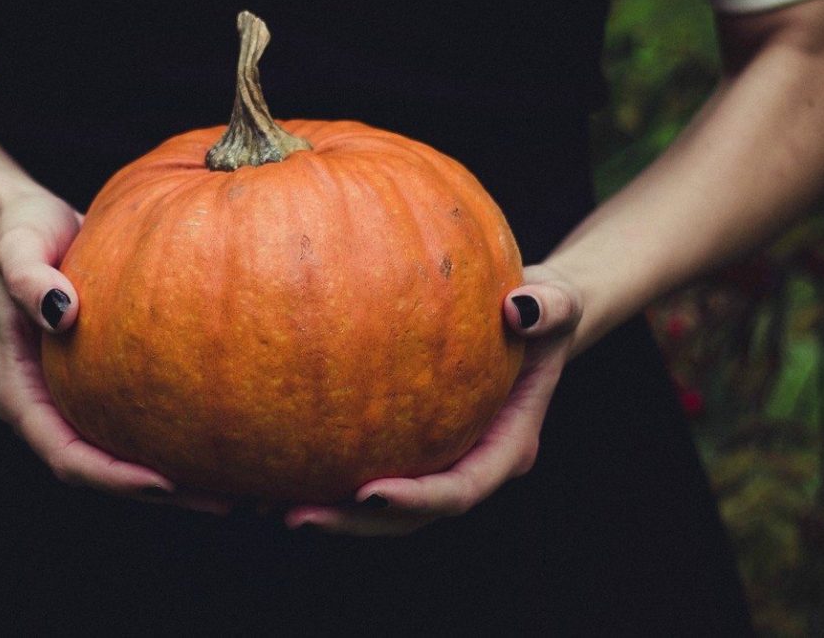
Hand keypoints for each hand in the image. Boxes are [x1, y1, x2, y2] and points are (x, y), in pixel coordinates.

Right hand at [0, 187, 230, 515]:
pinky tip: (231, 433)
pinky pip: (143, 421)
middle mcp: (48, 408)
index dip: (113, 477)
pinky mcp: (104, 383)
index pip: (67, 456)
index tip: (164, 482)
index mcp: (20, 395)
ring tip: (242, 483)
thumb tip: (62, 312)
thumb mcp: (18, 247)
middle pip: (103, 471)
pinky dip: (180, 435)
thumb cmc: (20, 231)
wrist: (27, 220)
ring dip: (179, 476)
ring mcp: (76, 399)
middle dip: (161, 492)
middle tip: (226, 500)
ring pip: (126, 455)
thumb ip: (29, 278)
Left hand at [283, 263, 582, 535]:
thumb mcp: (558, 300)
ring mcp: (434, 458)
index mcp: (506, 447)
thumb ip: (550, 307)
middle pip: (409, 517)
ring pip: (379, 504)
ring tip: (266, 504)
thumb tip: (520, 308)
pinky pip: (361, 464)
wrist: (527, 315)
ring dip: (328, 510)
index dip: (416, 501)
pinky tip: (268, 463)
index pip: (459, 490)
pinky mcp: (405, 443)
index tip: (368, 493)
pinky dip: (320, 470)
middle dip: (354, 523)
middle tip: (296, 516)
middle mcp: (467, 464)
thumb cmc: (542, 307)